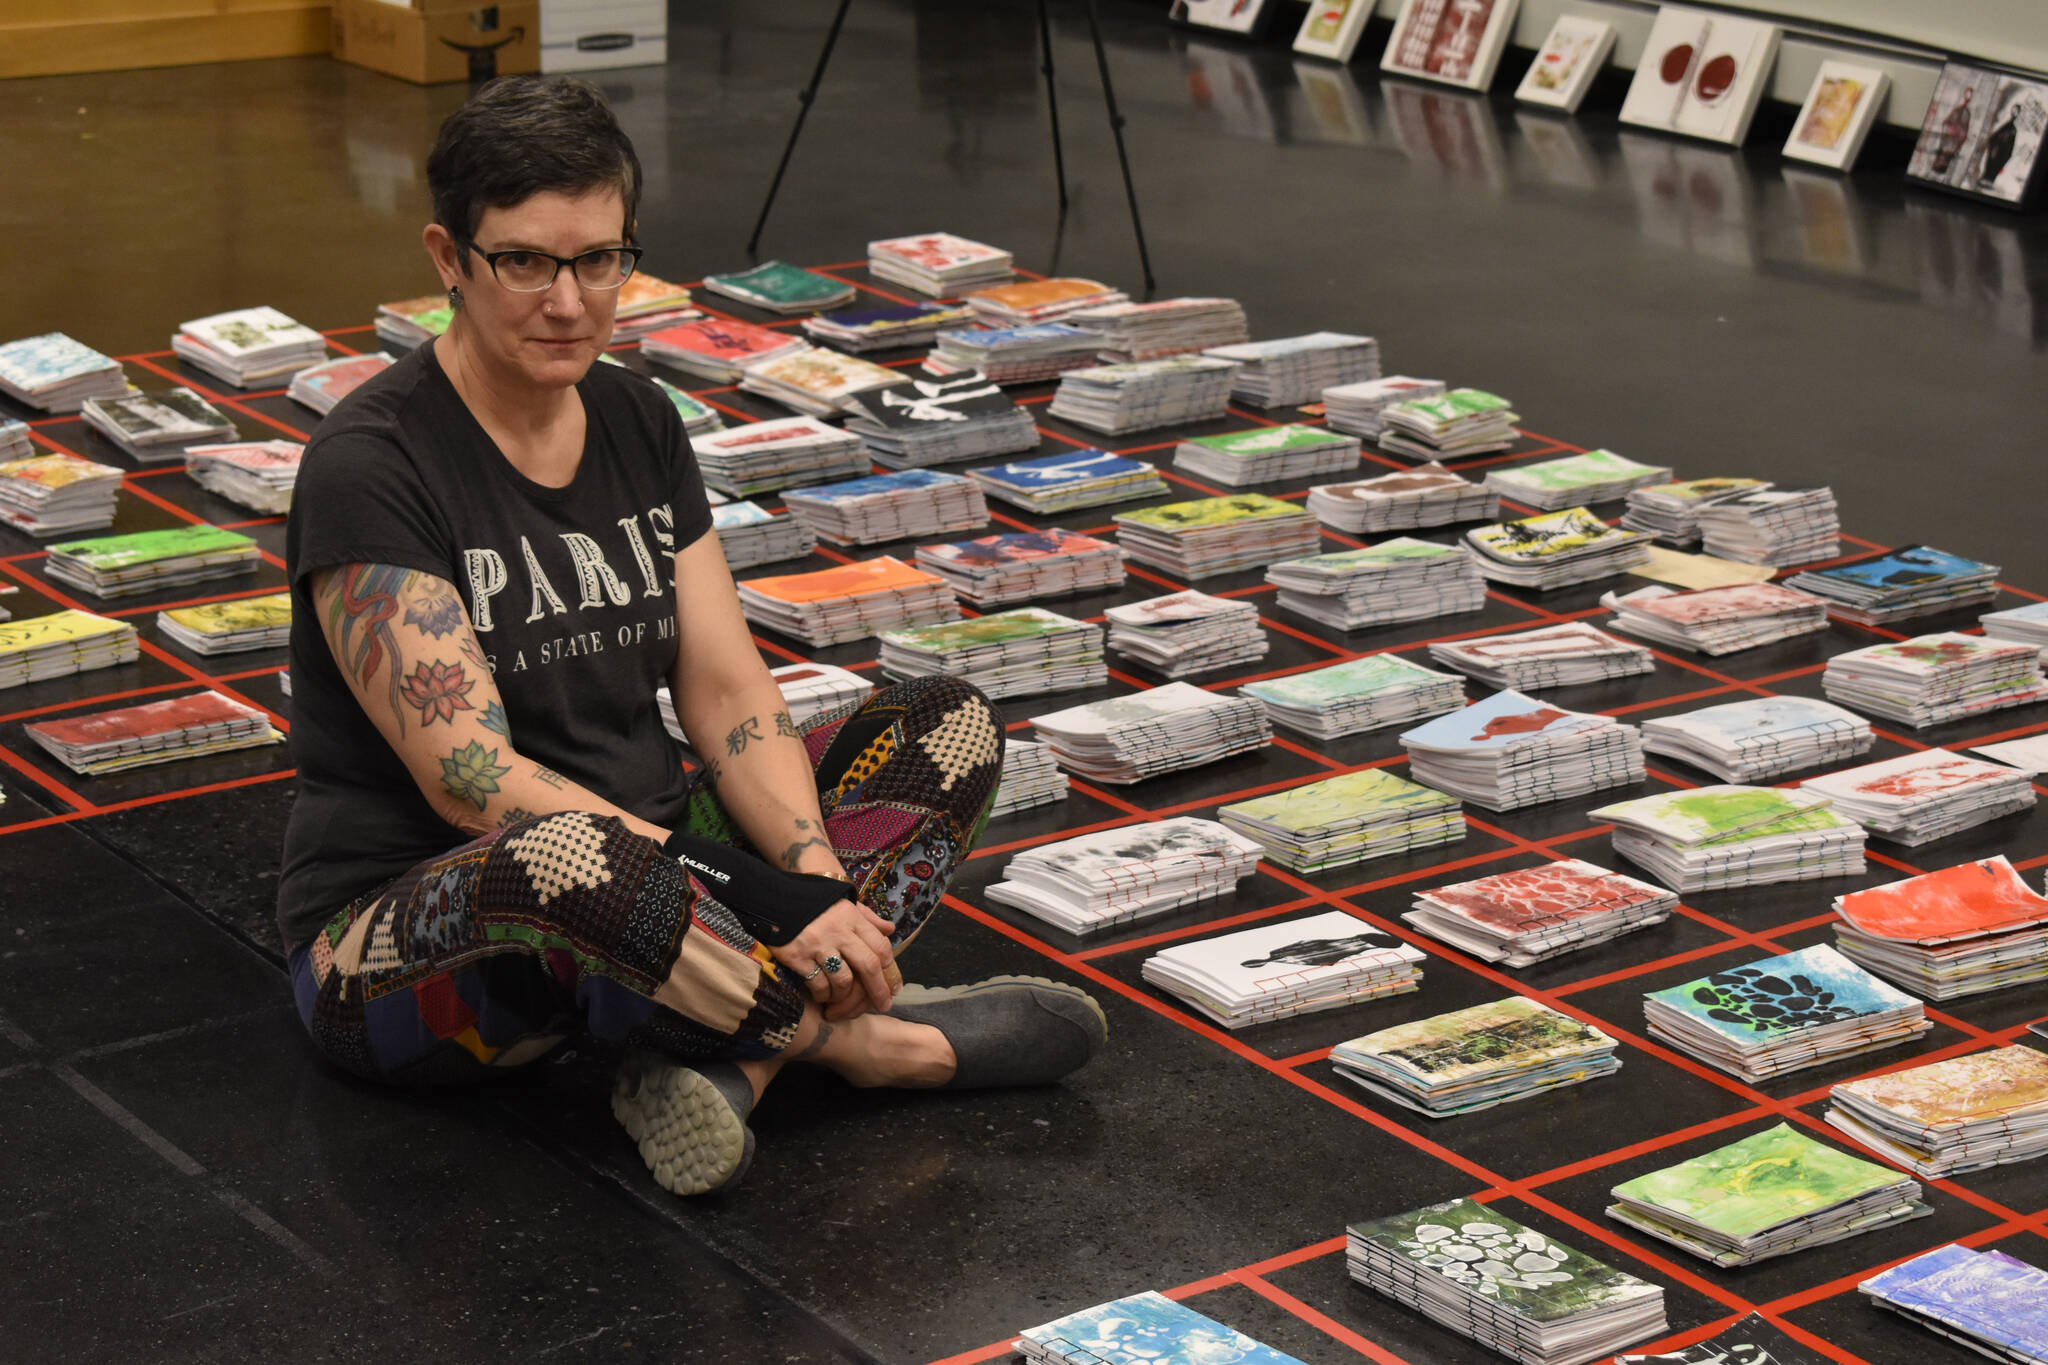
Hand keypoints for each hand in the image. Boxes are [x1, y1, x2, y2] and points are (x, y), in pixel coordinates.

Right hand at [772, 898, 902, 1019]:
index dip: (889, 969)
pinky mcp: (797, 957)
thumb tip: (890, 929)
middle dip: (878, 990)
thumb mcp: (845, 904)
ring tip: (842, 1000)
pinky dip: (824, 995)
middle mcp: (838, 931)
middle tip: (883, 1006)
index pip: (880, 946)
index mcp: (852, 917)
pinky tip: (823, 996)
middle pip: (868, 966)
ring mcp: (817, 945)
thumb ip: (867, 918)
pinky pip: (818, 985)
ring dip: (845, 996)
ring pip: (843, 980)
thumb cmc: (815, 904)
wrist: (775, 899)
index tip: (892, 984)